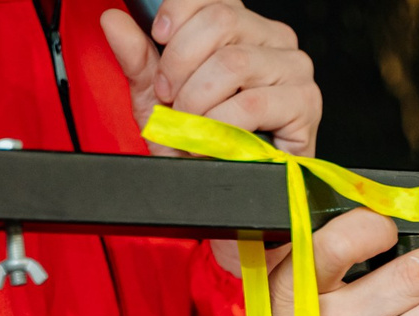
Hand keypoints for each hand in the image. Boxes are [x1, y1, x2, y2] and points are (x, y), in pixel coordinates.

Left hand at [101, 1, 318, 157]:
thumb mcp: (159, 98)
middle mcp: (272, 39)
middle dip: (181, 65)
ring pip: (233, 63)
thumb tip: (113, 19)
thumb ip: (138, 58)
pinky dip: (222, 126)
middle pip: (220, 21)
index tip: (159, 43)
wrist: (226, 196)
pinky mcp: (305, 104)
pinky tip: (214, 141)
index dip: (177, 15)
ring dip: (199, 101)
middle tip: (172, 100)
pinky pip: (251, 103)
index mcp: (242, 25)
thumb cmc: (202, 145)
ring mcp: (294, 69)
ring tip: (192, 127)